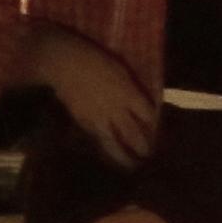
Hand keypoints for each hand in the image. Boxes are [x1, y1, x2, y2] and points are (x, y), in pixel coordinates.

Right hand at [38, 28, 161, 166]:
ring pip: (113, 144)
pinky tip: (107, 148)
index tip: (157, 129)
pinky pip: (97, 137)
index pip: (147, 114)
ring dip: (124, 156)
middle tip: (148, 154)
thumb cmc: (94, 58)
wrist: (64, 63)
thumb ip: (130, 87)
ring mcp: (98, 118)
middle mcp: (116, 109)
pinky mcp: (83, 122)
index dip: (153, 123)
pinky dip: (104, 145)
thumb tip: (140, 101)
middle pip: (134, 134)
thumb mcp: (120, 68)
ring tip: (130, 164)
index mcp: (128, 93)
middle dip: (143, 147)